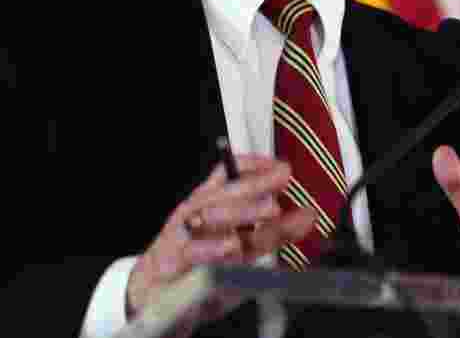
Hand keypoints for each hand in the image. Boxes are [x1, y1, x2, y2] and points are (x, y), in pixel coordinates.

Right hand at [127, 154, 315, 325]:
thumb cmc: (198, 263)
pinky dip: (213, 248)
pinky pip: (193, 252)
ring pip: (211, 215)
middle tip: (282, 179)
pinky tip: (233, 244)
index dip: (255, 165)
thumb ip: (271, 232)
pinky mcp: (173, 261)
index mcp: (209, 202)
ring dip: (243, 210)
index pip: (230, 173)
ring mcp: (182, 234)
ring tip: (270, 208)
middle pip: (226, 192)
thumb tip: (306, 216)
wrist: (153, 294)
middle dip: (256, 184)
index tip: (280, 166)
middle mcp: (195, 212)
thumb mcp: (238, 245)